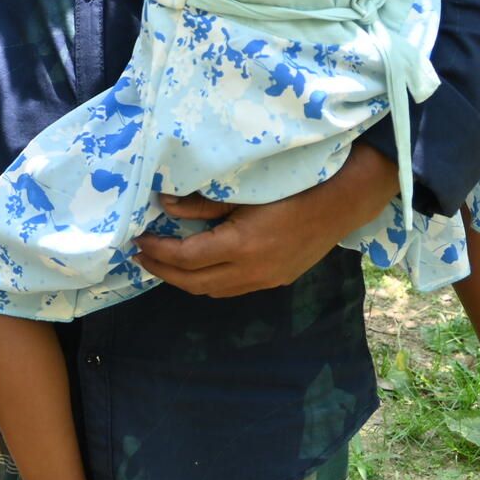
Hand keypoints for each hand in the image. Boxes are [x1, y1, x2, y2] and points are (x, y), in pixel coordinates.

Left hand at [134, 145, 397, 297]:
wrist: (341, 202)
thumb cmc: (292, 187)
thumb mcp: (243, 190)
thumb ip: (203, 202)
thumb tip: (164, 204)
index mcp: (242, 246)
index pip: (187, 258)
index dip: (158, 251)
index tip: (137, 240)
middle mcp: (252, 271)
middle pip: (195, 283)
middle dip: (163, 271)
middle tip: (140, 256)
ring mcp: (266, 280)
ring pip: (213, 291)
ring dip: (184, 280)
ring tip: (162, 262)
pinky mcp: (276, 281)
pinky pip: (232, 289)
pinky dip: (208, 282)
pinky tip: (197, 267)